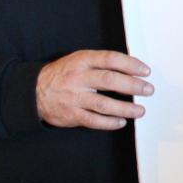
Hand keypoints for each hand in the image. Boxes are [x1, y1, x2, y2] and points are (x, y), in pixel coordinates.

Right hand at [36, 49, 152, 129]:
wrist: (34, 91)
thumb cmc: (65, 74)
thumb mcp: (80, 60)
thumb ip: (102, 62)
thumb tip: (133, 66)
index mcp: (82, 61)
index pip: (110, 59)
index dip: (131, 64)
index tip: (146, 71)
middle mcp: (78, 78)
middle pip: (109, 80)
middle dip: (133, 86)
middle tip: (148, 90)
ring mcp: (74, 97)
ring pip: (104, 104)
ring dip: (125, 108)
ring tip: (141, 110)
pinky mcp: (71, 115)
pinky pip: (94, 120)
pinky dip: (110, 122)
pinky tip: (122, 121)